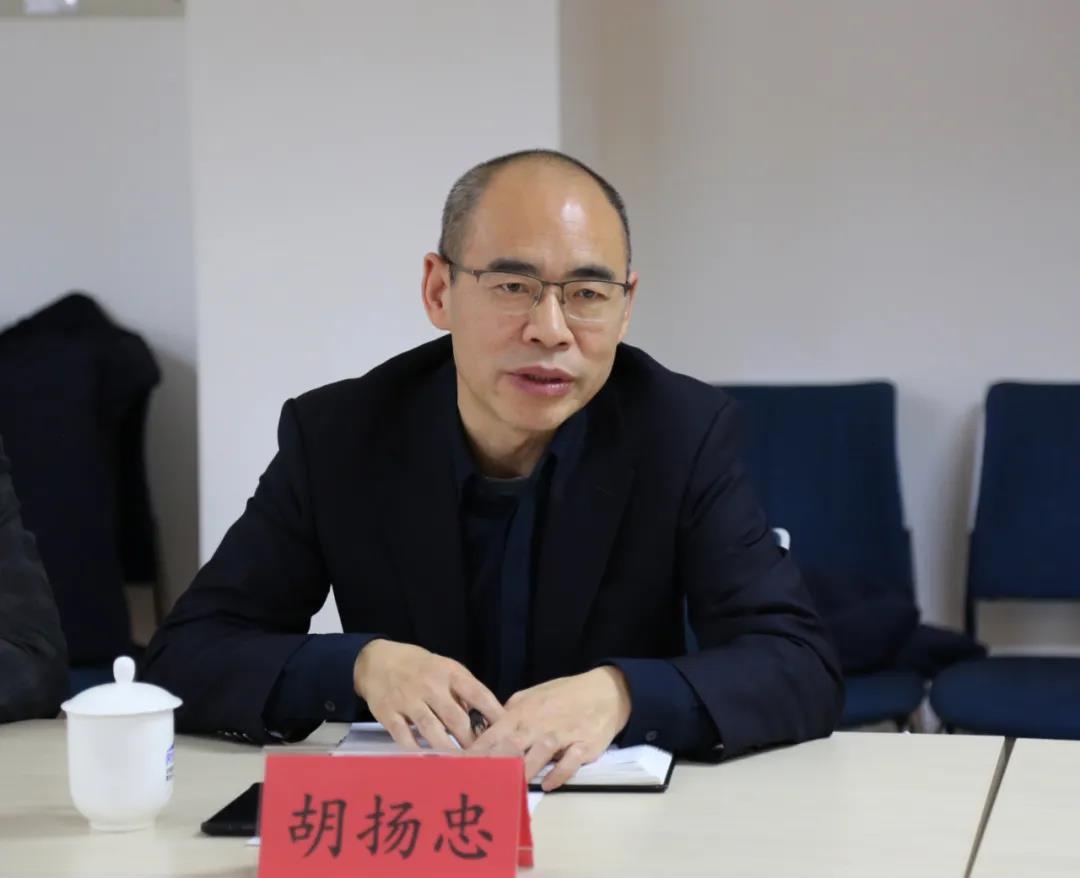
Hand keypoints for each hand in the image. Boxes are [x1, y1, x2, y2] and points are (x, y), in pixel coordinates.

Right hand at [353, 639, 503, 751]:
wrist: (376, 660)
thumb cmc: (419, 667)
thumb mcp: (445, 668)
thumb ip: (462, 691)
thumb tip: (482, 719)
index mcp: (449, 672)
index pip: (477, 694)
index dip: (493, 714)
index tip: (506, 731)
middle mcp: (430, 685)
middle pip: (456, 717)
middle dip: (471, 740)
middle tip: (484, 759)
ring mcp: (408, 699)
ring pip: (432, 729)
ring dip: (448, 749)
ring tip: (461, 766)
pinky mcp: (388, 713)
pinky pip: (405, 736)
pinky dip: (417, 750)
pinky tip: (428, 760)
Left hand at [467, 666, 631, 790]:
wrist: (605, 692)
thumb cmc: (564, 695)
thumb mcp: (532, 696)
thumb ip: (510, 713)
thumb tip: (488, 730)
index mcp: (523, 712)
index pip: (494, 733)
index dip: (476, 752)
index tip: (459, 768)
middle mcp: (539, 723)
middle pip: (512, 744)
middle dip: (494, 763)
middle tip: (477, 783)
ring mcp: (562, 734)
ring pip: (540, 752)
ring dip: (524, 770)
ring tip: (509, 789)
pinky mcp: (584, 745)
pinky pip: (570, 761)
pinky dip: (559, 773)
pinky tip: (548, 785)